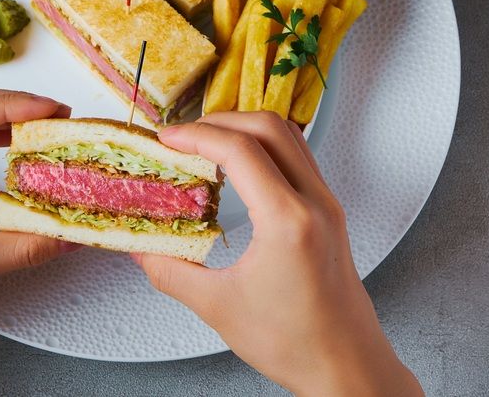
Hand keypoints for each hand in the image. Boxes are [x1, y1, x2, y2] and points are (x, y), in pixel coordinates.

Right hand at [130, 112, 421, 396]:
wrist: (347, 367)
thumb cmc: (297, 344)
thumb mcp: (219, 307)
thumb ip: (171, 271)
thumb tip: (141, 249)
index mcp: (289, 221)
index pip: (240, 150)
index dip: (196, 135)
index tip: (167, 139)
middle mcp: (314, 202)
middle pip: (267, 126)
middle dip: (219, 121)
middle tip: (183, 136)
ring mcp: (327, 203)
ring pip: (287, 135)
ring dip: (244, 129)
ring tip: (206, 144)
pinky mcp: (329, 211)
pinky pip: (298, 156)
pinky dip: (264, 147)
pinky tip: (238, 166)